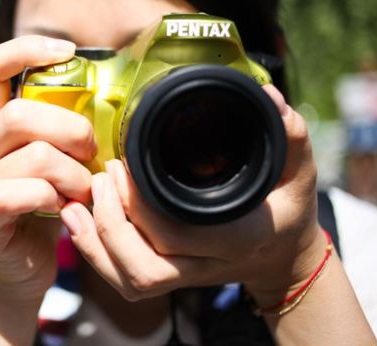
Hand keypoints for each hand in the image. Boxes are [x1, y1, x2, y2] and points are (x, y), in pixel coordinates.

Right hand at [0, 35, 95, 303]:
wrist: (25, 262)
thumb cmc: (48, 202)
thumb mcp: (59, 155)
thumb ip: (66, 125)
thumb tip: (110, 91)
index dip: (24, 49)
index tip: (68, 51)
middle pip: (19, 114)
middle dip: (71, 129)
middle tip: (91, 149)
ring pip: (32, 157)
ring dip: (73, 174)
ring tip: (84, 189)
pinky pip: (15, 195)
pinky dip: (50, 198)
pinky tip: (63, 208)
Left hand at [60, 84, 322, 303]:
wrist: (281, 256)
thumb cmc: (287, 209)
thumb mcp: (298, 171)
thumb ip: (289, 135)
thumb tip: (267, 96)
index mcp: (235, 238)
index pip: (175, 235)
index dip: (138, 205)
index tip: (122, 164)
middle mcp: (205, 265)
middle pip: (144, 267)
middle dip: (110, 222)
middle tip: (101, 176)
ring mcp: (184, 276)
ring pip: (130, 280)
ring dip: (96, 244)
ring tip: (79, 202)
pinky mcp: (168, 276)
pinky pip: (124, 279)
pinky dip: (96, 255)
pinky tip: (79, 222)